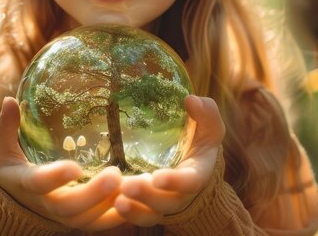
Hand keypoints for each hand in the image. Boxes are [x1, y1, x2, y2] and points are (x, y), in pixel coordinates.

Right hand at [0, 97, 125, 230]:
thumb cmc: (11, 165)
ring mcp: (63, 215)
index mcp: (26, 183)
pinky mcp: (78, 220)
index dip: (56, 178)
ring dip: (112, 203)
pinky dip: (119, 214)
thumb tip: (9, 100)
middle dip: (93, 194)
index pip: (39, 183)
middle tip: (116, 174)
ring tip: (137, 182)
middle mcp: (45, 204)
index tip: (74, 167)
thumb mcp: (2, 145)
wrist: (14, 198)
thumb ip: (6, 125)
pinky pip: (99, 224)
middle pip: (69, 207)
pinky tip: (139, 196)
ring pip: (88, 219)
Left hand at [114, 95, 224, 226]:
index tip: (158, 177)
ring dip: (134, 210)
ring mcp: (162, 203)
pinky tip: (109, 203)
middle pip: (166, 203)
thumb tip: (191, 100)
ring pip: (150, 214)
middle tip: (127, 186)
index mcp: (196, 173)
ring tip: (117, 200)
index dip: (175, 182)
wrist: (193, 161)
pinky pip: (137, 216)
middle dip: (147, 197)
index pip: (189, 182)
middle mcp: (180, 193)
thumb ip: (206, 113)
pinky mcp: (146, 205)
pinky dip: (125, 214)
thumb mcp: (208, 125)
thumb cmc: (200, 140)